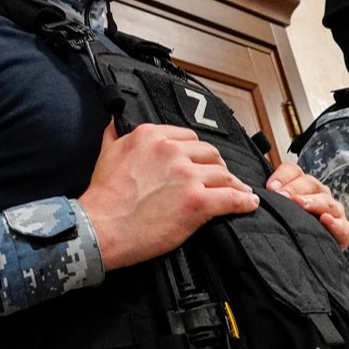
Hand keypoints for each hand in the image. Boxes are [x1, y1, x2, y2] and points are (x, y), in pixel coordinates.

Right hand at [78, 121, 259, 270]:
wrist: (100, 227)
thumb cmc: (103, 196)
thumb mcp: (106, 154)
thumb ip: (114, 134)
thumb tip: (114, 121)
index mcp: (151, 136)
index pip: (188, 137)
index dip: (197, 152)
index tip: (201, 162)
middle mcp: (171, 151)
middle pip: (210, 154)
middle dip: (216, 167)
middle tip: (220, 179)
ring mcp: (186, 175)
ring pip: (223, 174)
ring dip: (233, 184)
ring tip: (239, 192)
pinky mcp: (197, 201)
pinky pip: (231, 198)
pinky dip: (243, 201)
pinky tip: (248, 204)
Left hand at [265, 163, 348, 249]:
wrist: (309, 252)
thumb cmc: (290, 227)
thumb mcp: (278, 211)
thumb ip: (269, 201)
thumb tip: (250, 198)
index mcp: (302, 186)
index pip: (293, 171)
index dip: (282, 177)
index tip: (270, 187)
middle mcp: (319, 194)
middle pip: (310, 183)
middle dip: (294, 188)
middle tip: (281, 196)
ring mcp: (333, 211)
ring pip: (326, 201)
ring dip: (313, 202)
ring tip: (300, 204)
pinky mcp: (343, 230)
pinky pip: (343, 226)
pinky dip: (336, 224)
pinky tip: (326, 220)